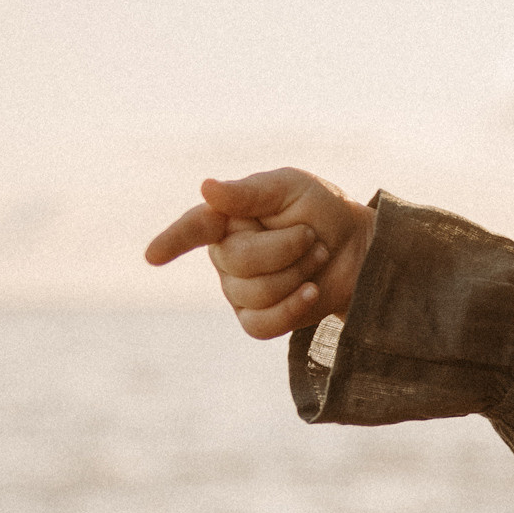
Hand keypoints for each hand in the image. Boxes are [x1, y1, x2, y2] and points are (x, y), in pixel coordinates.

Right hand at [144, 169, 375, 338]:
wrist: (360, 249)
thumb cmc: (320, 211)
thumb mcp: (291, 188)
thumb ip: (250, 192)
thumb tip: (207, 188)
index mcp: (225, 219)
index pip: (194, 228)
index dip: (174, 240)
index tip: (153, 256)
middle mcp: (225, 255)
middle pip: (237, 261)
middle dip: (286, 247)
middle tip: (310, 236)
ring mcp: (238, 290)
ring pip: (253, 293)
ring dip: (297, 273)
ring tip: (316, 255)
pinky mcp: (259, 319)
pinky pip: (261, 325)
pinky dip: (292, 308)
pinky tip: (312, 292)